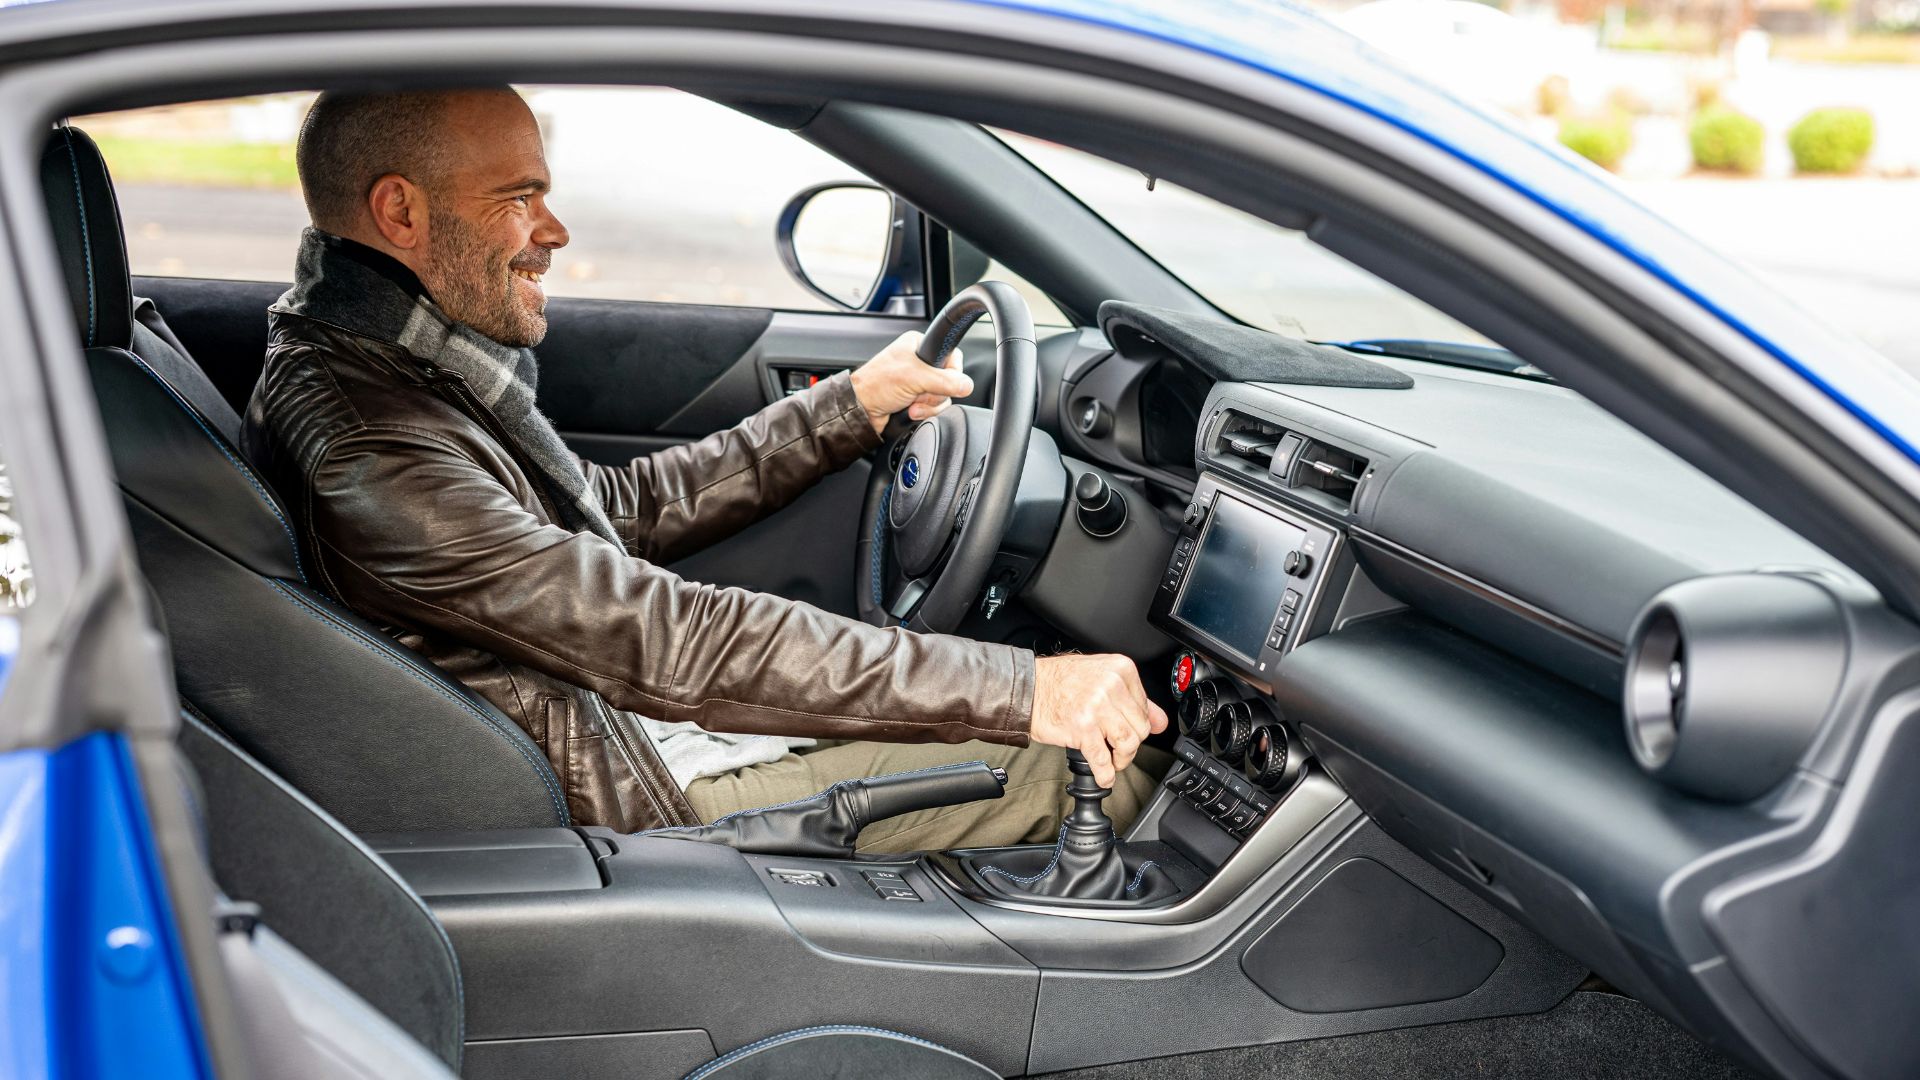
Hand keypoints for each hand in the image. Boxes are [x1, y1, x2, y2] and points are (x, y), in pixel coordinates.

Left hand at [848, 331, 973, 434]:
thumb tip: (966, 385)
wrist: (860, 410)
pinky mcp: (917, 398)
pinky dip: (924, 412)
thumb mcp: (914, 378)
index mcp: (919, 345)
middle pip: (949, 380)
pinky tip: (911, 410)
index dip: (951, 372)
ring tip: (912, 404)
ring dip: (928, 405)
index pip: (952, 355)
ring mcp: (919, 382)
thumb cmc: (876, 385)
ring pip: (943, 396)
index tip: (946, 381)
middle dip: (934, 393)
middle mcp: (920, 361)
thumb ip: (944, 381)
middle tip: (918, 393)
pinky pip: (934, 407)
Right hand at [1028, 653, 1168, 787]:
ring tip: (1113, 761)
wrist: (1028, 689)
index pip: (1145, 707)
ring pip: (1127, 743)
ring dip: (1121, 759)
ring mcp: (1097, 707)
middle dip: (1131, 744)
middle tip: (1119, 748)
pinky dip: (1106, 773)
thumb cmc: (1059, 682)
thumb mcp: (1101, 677)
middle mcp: (1111, 686)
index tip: (1126, 729)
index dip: (1136, 724)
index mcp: (1120, 670)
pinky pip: (1103, 758)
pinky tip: (1104, 776)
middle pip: (1140, 728)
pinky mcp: (1083, 728)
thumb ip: (1134, 698)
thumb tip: (1160, 721)